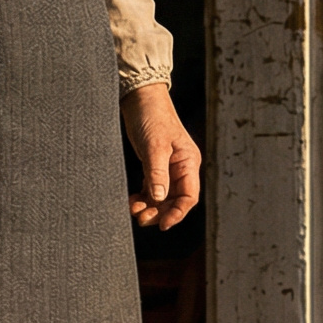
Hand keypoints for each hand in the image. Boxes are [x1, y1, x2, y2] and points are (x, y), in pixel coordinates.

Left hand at [122, 84, 200, 228]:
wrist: (139, 97)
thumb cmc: (152, 116)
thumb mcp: (154, 146)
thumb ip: (157, 173)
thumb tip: (159, 199)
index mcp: (188, 162)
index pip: (189, 196)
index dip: (177, 213)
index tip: (163, 224)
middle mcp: (181, 167)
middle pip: (175, 200)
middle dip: (160, 212)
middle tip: (142, 219)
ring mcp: (167, 167)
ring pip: (162, 197)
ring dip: (150, 207)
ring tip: (135, 211)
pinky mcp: (154, 165)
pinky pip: (151, 189)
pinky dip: (143, 198)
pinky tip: (133, 202)